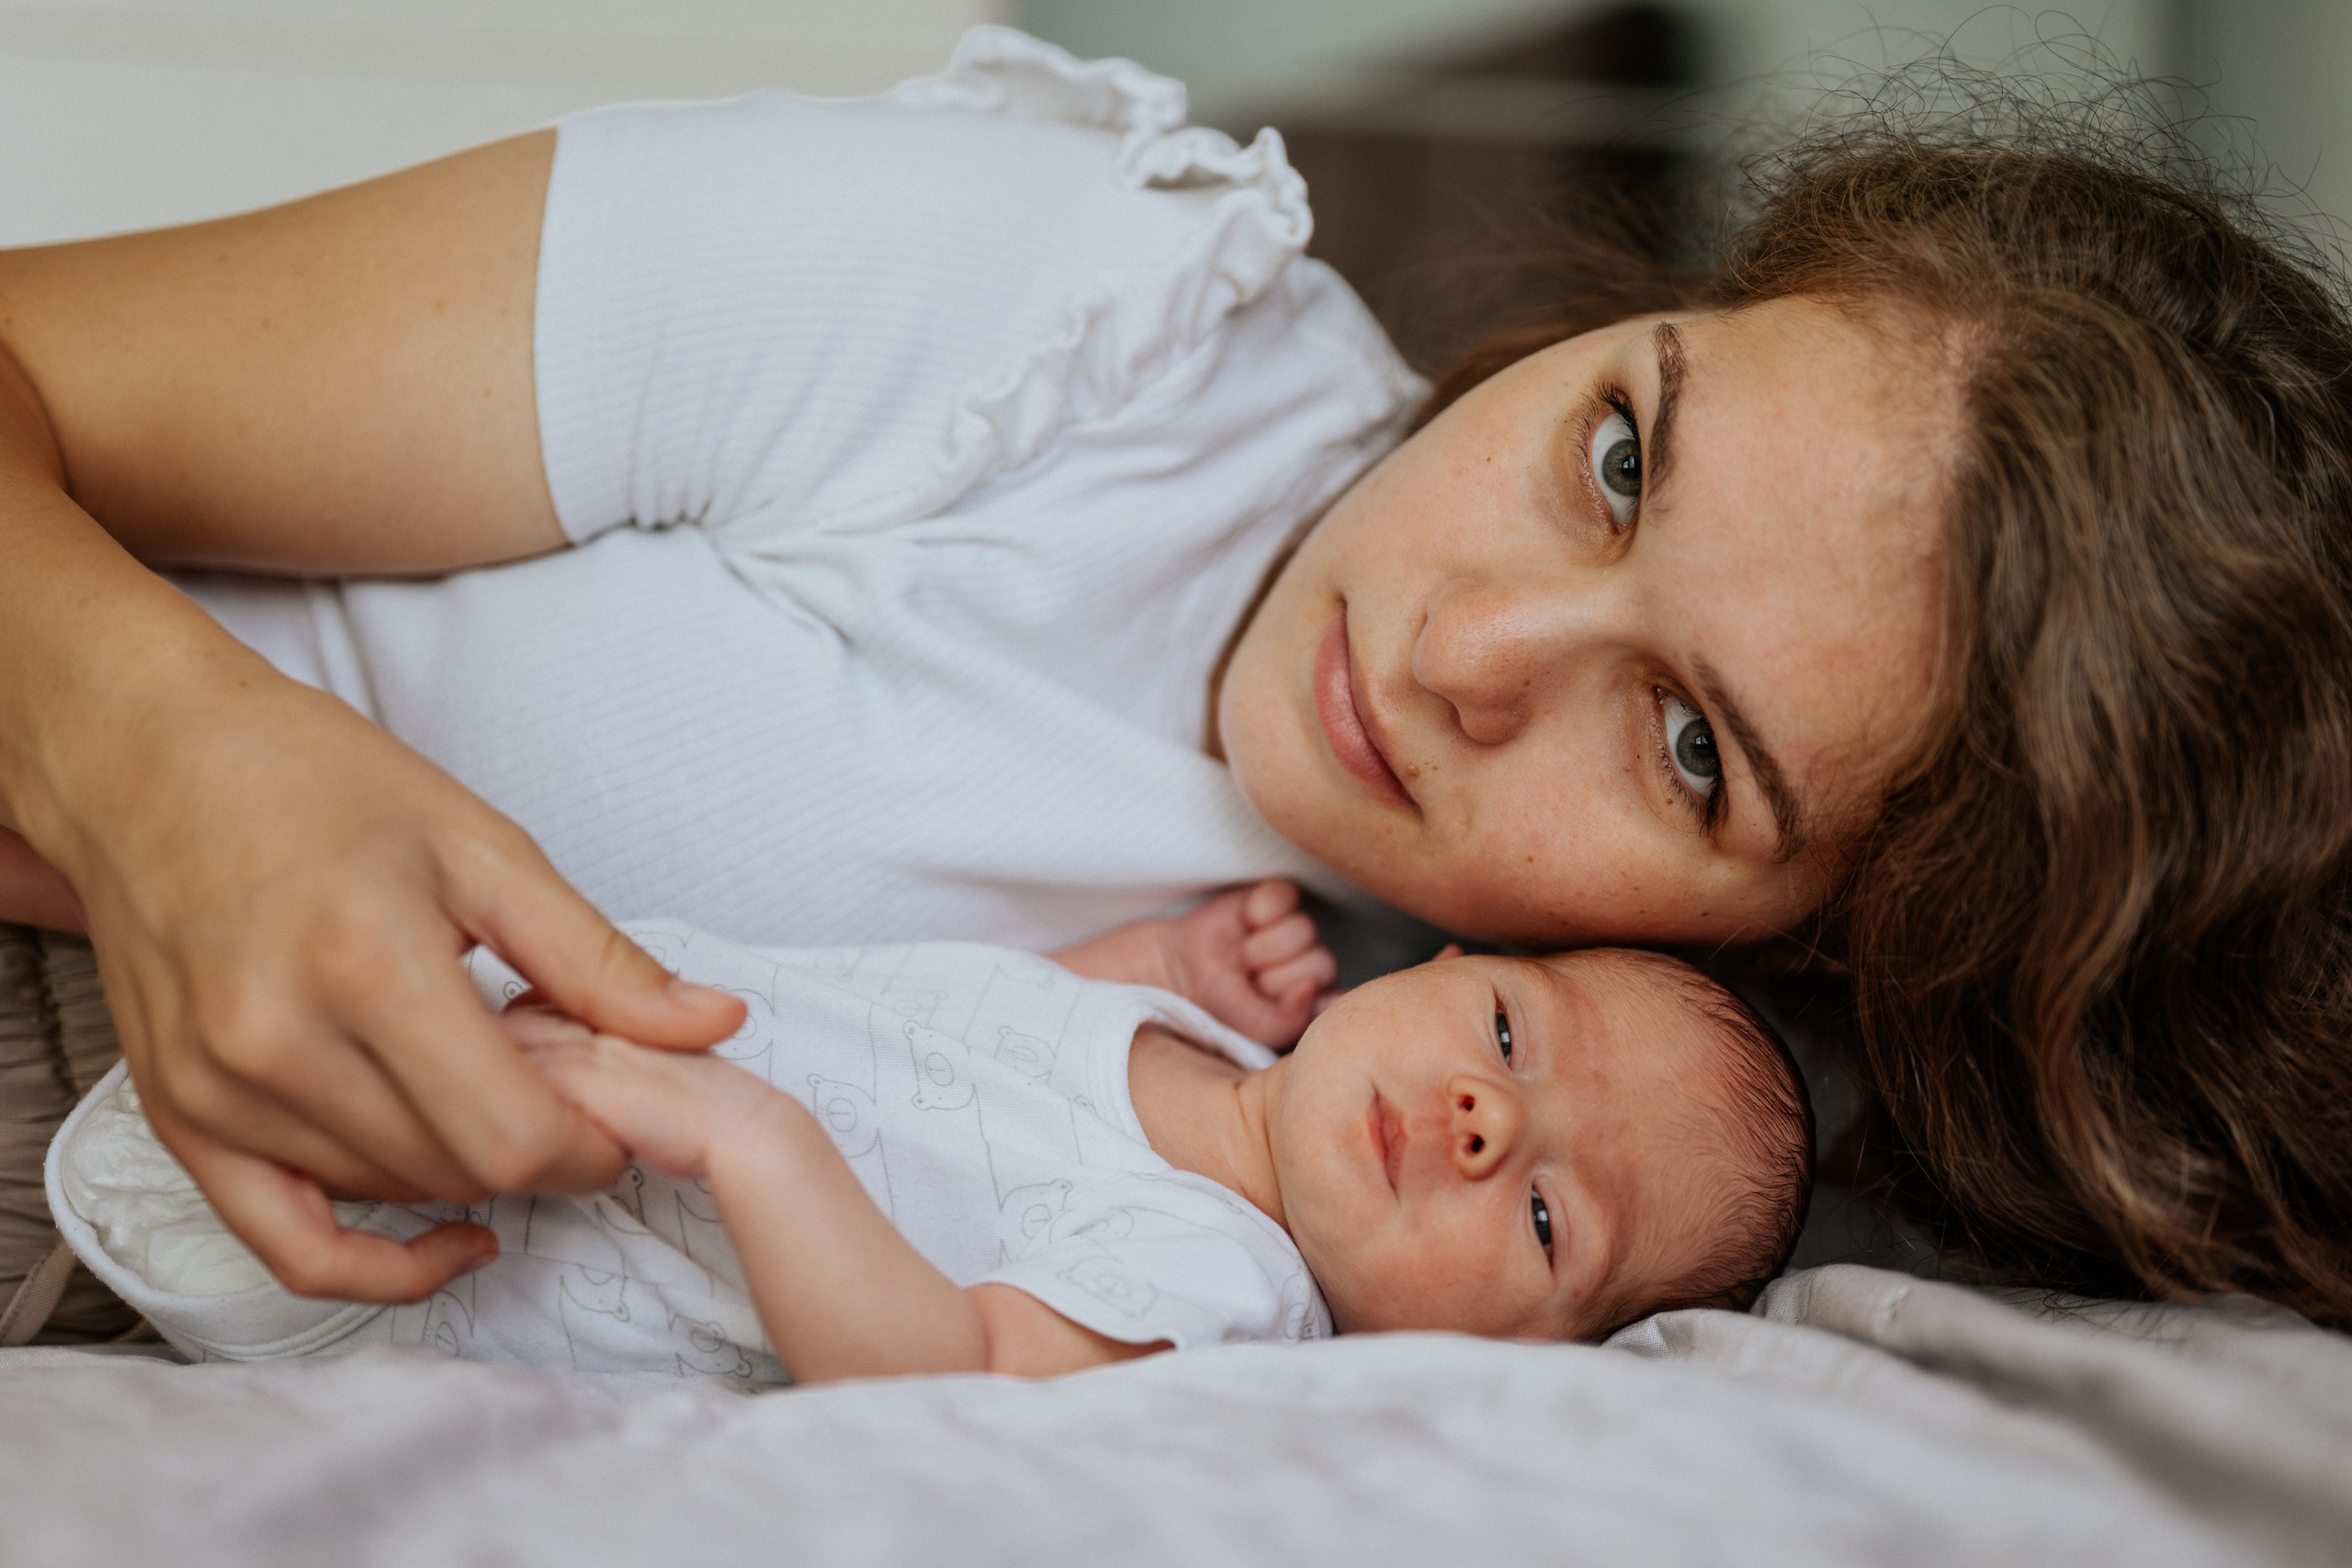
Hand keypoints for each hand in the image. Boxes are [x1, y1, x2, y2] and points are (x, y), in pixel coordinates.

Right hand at [20, 645, 745, 1302]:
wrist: (151, 762)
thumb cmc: (319, 783)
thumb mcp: (483, 846)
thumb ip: (599, 957)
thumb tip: (713, 1026)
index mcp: (367, 963)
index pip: (514, 1134)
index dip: (596, 1144)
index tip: (627, 1108)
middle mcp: (278, 1042)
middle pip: (460, 1172)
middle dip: (545, 1151)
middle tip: (573, 1090)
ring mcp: (217, 1091)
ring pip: (395, 1197)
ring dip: (469, 1170)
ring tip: (493, 1088)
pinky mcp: (180, 1120)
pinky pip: (288, 1248)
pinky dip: (379, 1265)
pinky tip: (451, 1236)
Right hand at [1055, 880, 1336, 1046]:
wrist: (1175, 977)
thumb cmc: (1219, 1012)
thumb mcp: (1256, 1030)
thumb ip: (1291, 1019)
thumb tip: (1310, 989)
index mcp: (1315, 1001)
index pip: (1339, 999)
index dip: (1306, 1000)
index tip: (1271, 1005)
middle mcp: (1310, 964)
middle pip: (1322, 963)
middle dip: (1275, 975)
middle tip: (1245, 981)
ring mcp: (1293, 930)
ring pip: (1304, 931)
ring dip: (1262, 947)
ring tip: (1237, 959)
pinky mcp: (1272, 900)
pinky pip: (1286, 895)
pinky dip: (1262, 909)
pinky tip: (1244, 922)